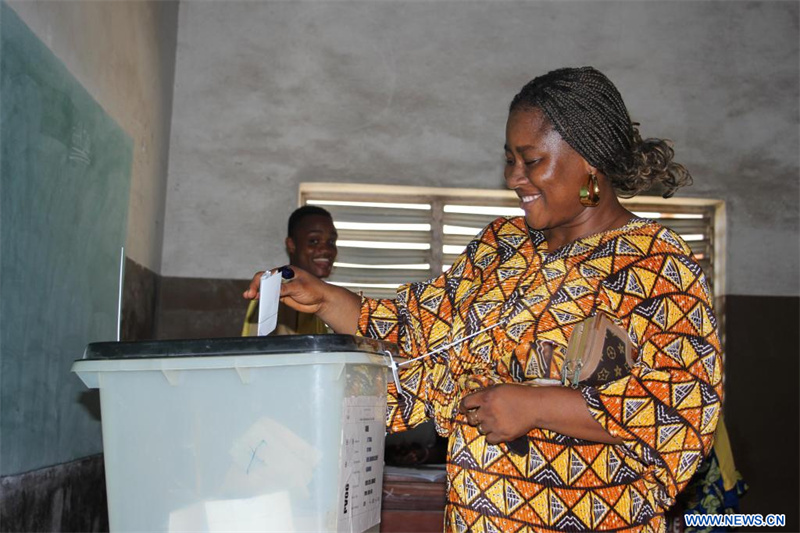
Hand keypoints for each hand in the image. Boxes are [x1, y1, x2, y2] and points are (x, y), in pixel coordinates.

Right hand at [242, 266, 326, 313]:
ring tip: (249, 297)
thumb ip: (285, 288)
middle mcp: (282, 278)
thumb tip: (273, 290)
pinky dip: (264, 299)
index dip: (260, 281)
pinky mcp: (283, 297)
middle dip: (255, 286)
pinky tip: (259, 301)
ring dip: (258, 293)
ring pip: (266, 289)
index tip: (255, 289)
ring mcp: (282, 288)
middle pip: (265, 280)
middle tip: (249, 294)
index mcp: (286, 271)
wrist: (322, 300)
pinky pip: (271, 297)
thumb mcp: (299, 287)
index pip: (268, 274)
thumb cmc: (315, 289)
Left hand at [461, 383, 623, 444]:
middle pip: (471, 418)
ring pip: (481, 429)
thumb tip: (473, 399)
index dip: (463, 407)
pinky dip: (492, 436)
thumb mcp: (500, 388)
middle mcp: (487, 411)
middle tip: (482, 416)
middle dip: (474, 417)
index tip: (465, 409)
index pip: (465, 403)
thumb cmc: (519, 394)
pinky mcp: (503, 434)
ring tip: (495, 421)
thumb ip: (486, 393)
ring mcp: (495, 424)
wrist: (536, 406)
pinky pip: (489, 439)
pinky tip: (499, 430)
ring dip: (485, 426)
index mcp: (486, 397)